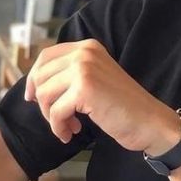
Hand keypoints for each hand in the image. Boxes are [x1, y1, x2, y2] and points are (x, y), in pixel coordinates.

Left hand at [25, 39, 179, 152]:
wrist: (148, 119)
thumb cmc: (123, 104)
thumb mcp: (96, 78)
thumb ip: (71, 73)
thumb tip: (34, 84)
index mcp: (89, 47)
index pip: (46, 56)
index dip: (34, 78)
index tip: (33, 97)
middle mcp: (85, 52)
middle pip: (40, 76)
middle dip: (43, 102)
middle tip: (59, 118)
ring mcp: (84, 68)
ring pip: (43, 94)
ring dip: (51, 117)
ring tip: (69, 126)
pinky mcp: (84, 89)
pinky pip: (54, 112)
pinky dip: (59, 128)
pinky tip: (72, 133)